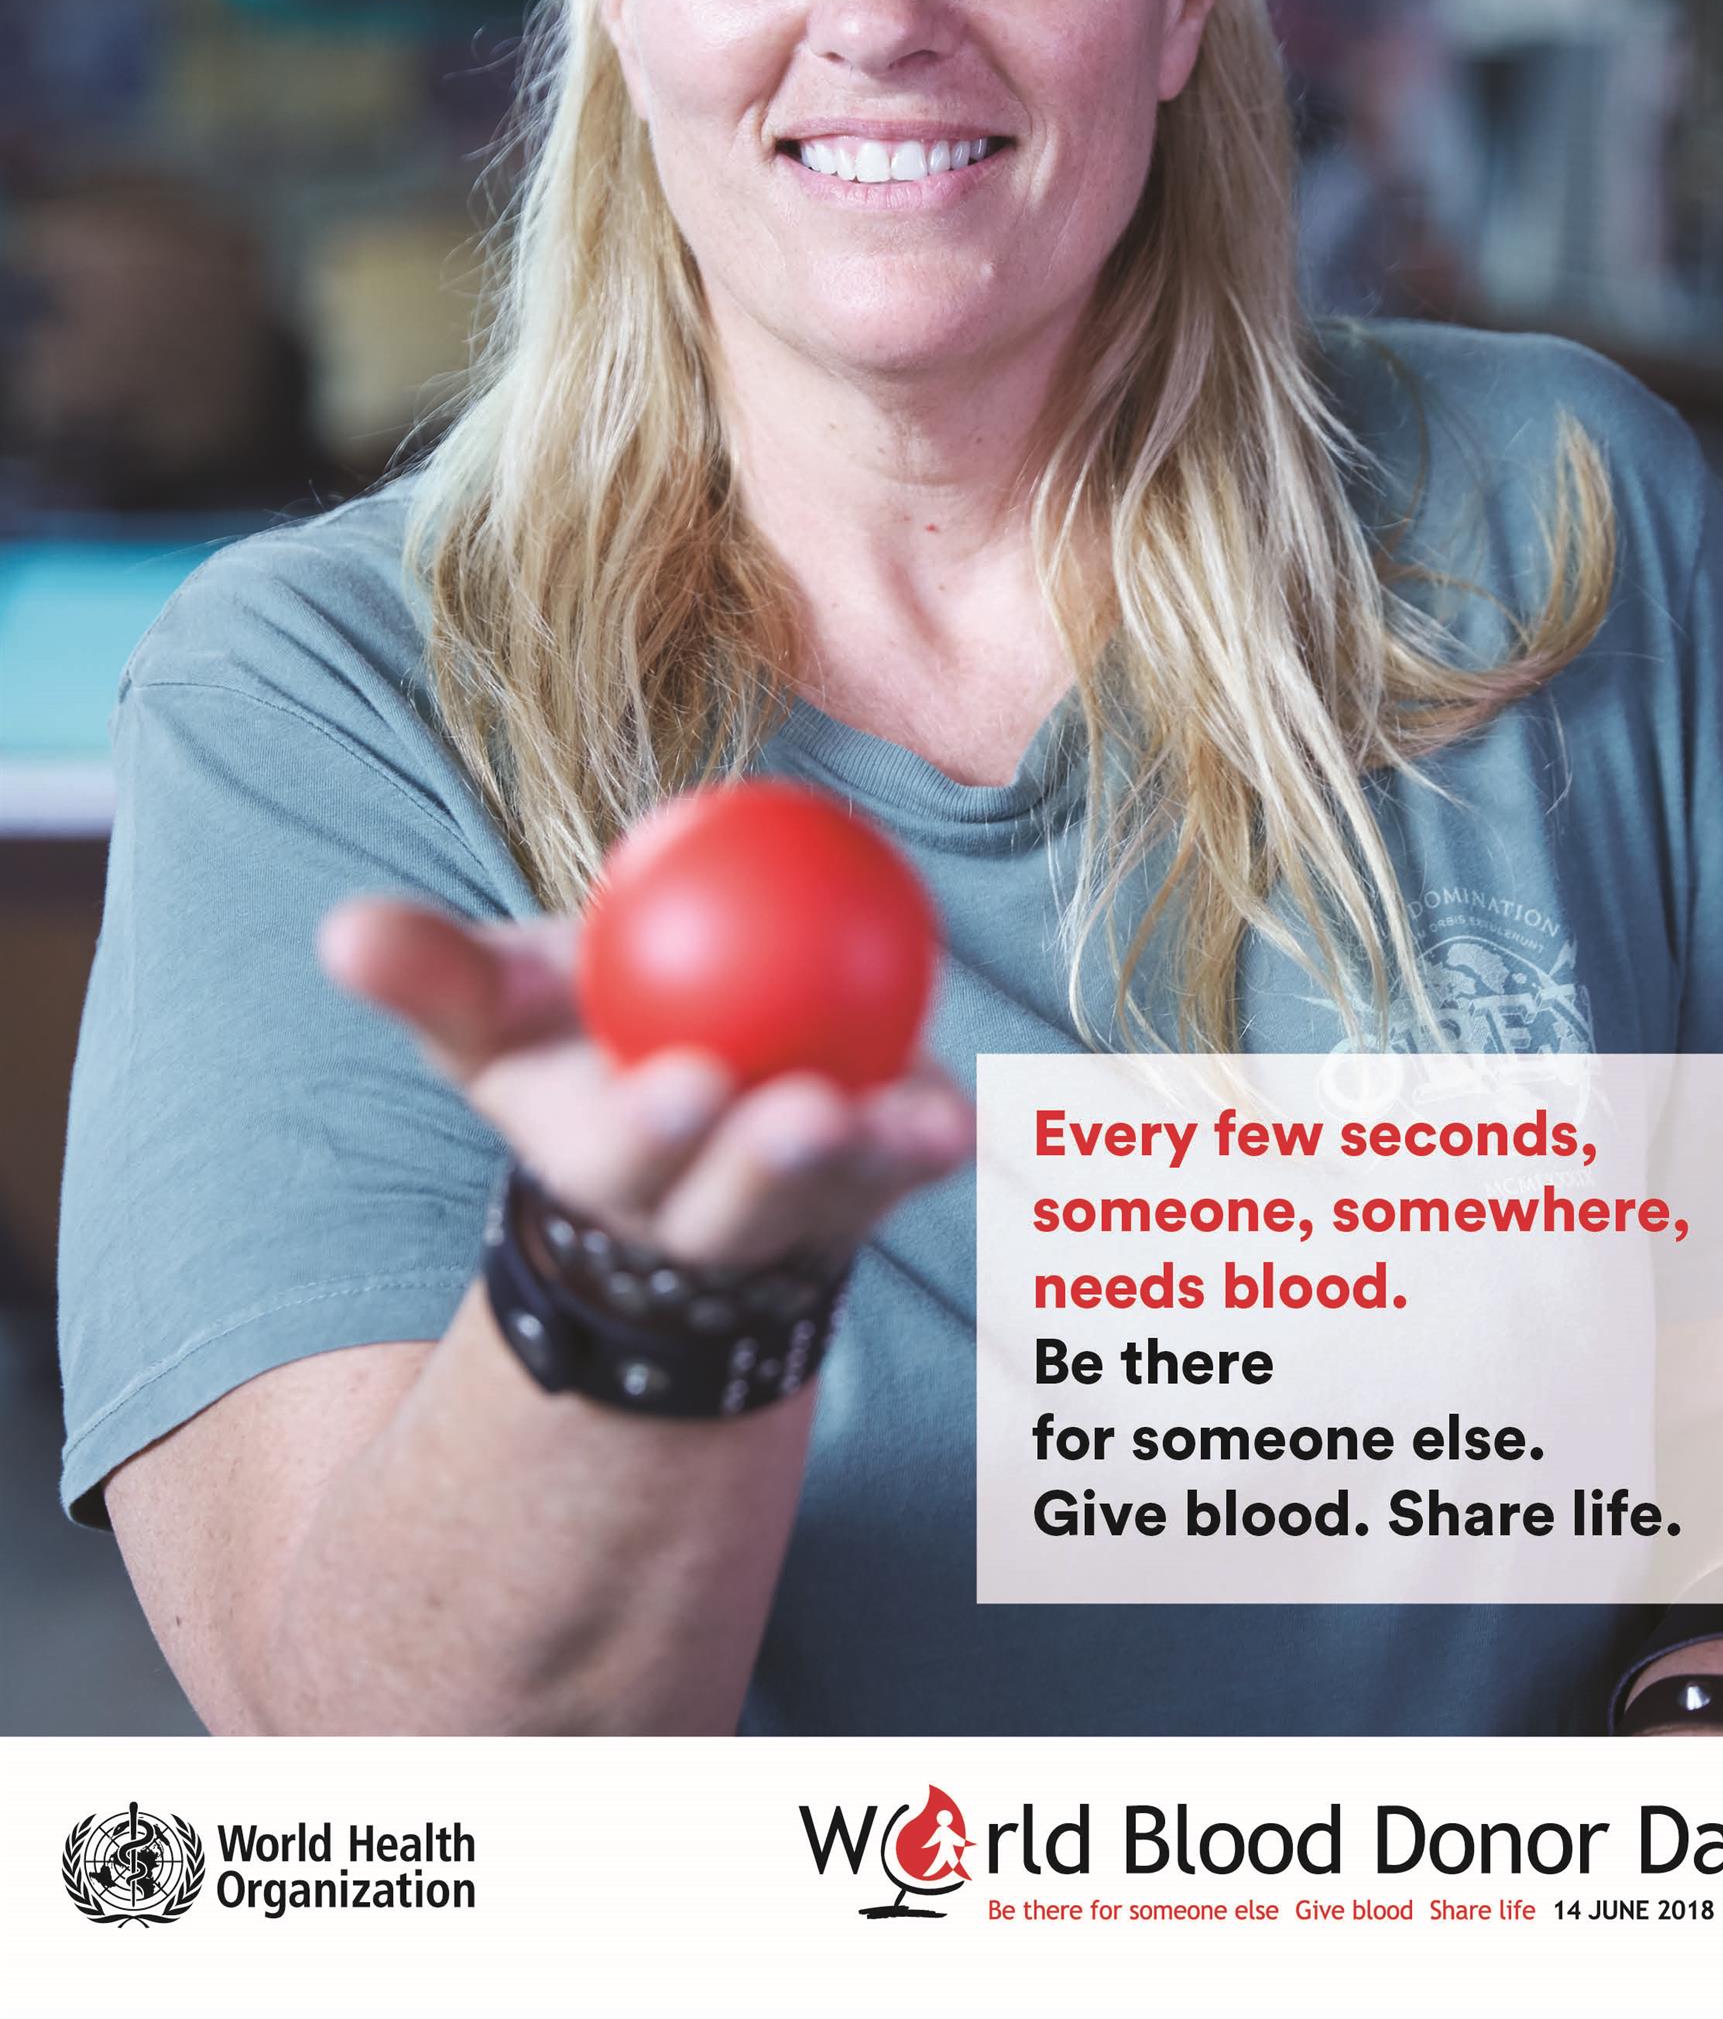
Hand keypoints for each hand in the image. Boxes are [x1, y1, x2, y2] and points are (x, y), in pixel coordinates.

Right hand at [316, 896, 973, 1271]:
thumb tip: (341, 930)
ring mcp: (800, 1206)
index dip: (656, 1128)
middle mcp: (705, 1206)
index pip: (627, 1153)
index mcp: (606, 1165)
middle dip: (767, 1170)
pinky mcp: (873, 1180)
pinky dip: (936, 1137)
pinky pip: (909, 1162)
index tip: (684, 1080)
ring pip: (840, 1194)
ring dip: (878, 1162)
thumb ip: (430, 972)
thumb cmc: (567, 1038)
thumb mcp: (493, 1008)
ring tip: (922, 1120)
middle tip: (805, 1110)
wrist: (670, 1086)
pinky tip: (968, 1108)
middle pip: (738, 1199)